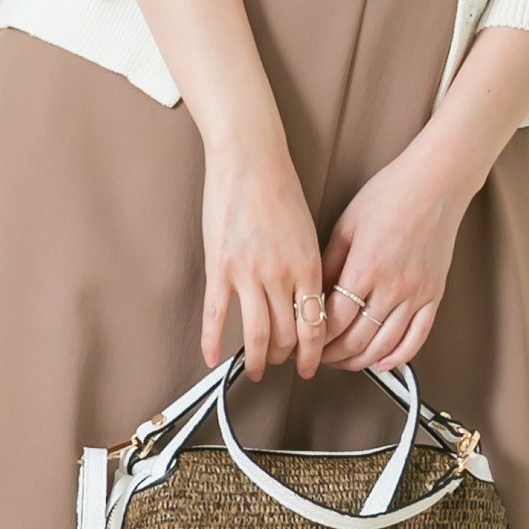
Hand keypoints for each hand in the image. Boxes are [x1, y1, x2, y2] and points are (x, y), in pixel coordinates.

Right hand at [200, 141, 330, 382]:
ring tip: (254, 369)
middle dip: (284, 358)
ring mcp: (248, 273)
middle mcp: (281, 275)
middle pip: (286, 336)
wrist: (250, 158)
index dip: (313, 354)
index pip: (315, 326)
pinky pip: (216, 315)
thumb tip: (309, 303)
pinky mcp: (219, 266)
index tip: (309, 365)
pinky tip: (212, 358)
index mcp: (307, 265)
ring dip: (256, 360)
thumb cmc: (280, 187)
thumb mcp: (308, 231)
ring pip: (255, 335)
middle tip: (280, 363)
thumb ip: (308, 268)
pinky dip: (213, 343)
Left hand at [316, 145, 470, 373]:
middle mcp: (392, 286)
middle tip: (319, 356)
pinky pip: (417, 339)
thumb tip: (313, 294)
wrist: (436, 183)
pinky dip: (398, 358)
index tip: (305, 339)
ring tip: (344, 360)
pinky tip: (383, 362)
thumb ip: (329, 261)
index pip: (334, 320)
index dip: (316, 336)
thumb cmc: (390, 194)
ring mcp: (417, 294)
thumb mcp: (347, 223)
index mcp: (366, 266)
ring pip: (384, 346)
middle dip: (333, 354)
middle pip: (357, 339)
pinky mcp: (434, 295)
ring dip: (360, 361)